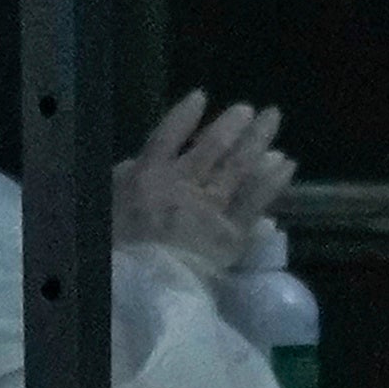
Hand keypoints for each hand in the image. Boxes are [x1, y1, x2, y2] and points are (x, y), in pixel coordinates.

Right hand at [115, 91, 295, 275]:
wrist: (144, 291)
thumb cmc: (114, 253)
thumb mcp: (102, 211)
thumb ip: (120, 184)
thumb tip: (135, 164)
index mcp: (148, 178)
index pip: (167, 136)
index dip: (183, 115)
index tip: (200, 96)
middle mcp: (184, 183)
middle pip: (213, 146)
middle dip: (232, 124)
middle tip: (248, 109)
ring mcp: (212, 206)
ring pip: (240, 166)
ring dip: (258, 140)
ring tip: (272, 119)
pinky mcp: (234, 230)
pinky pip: (258, 199)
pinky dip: (274, 179)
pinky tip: (286, 163)